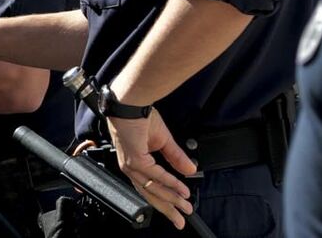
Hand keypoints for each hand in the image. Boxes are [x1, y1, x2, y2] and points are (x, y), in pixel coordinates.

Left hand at [106, 110, 196, 229]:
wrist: (130, 102)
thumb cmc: (139, 116)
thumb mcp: (162, 140)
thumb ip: (175, 157)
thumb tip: (190, 171)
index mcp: (135, 163)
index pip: (150, 187)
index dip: (166, 199)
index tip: (180, 207)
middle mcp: (130, 167)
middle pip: (150, 194)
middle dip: (168, 208)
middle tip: (182, 218)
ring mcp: (131, 164)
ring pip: (152, 188)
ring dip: (171, 198)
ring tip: (185, 205)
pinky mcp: (134, 159)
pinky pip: (155, 174)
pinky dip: (169, 182)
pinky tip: (180, 188)